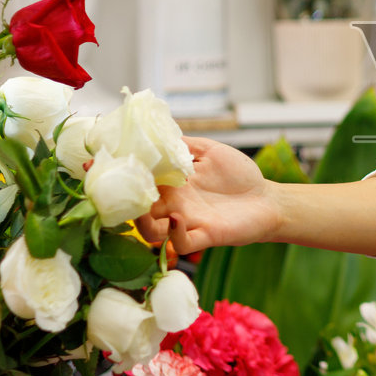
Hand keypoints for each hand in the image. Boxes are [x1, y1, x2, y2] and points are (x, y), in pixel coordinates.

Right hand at [134, 137, 276, 253]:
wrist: (266, 198)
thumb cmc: (240, 175)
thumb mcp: (210, 151)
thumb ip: (185, 143)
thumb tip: (159, 131)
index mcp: (172, 184)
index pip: (139, 183)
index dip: (126, 177)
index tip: (110, 166)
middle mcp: (174, 204)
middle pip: (136, 211)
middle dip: (126, 203)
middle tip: (124, 191)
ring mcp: (187, 222)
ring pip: (151, 232)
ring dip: (144, 223)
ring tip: (147, 208)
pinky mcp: (206, 235)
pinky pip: (182, 243)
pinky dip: (175, 235)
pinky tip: (178, 217)